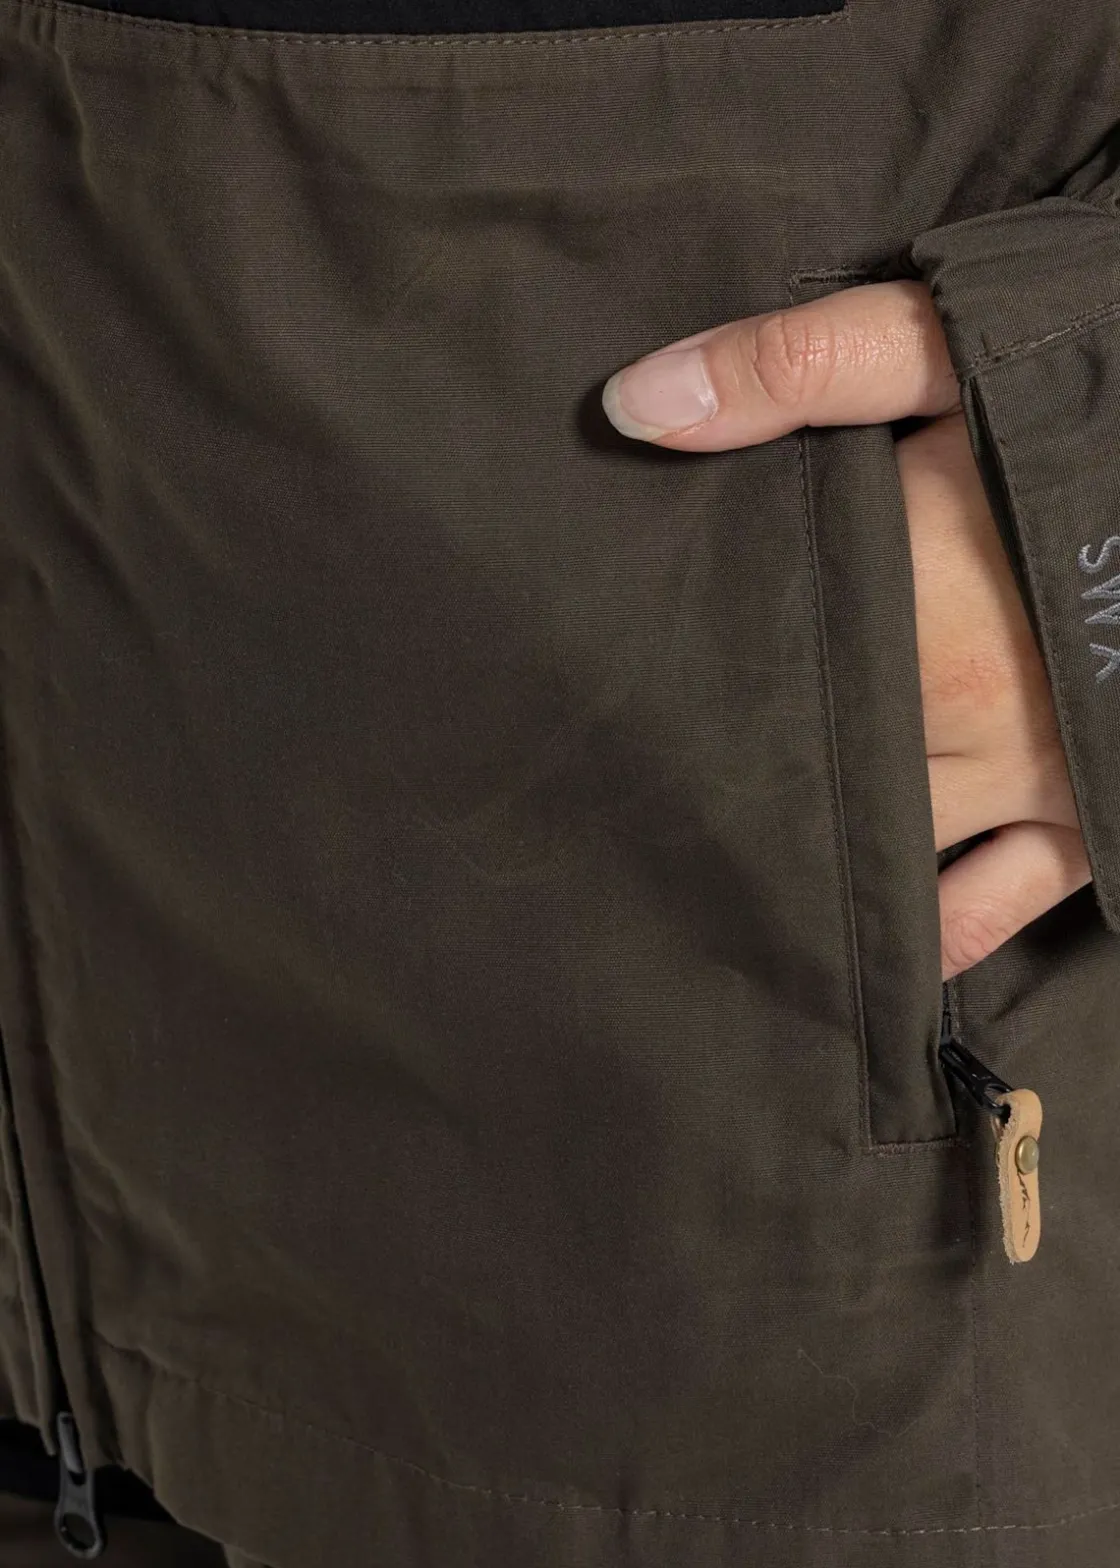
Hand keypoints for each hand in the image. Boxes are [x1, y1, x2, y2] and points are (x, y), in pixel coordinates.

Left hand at [601, 282, 1091, 979]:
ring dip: (810, 868)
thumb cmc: (1113, 387)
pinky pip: (1001, 906)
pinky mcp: (1095, 811)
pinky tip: (876, 952)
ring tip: (714, 889)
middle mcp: (961, 714)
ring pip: (887, 853)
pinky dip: (936, 934)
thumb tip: (633, 407)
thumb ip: (800, 366)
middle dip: (727, 783)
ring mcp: (1032, 776)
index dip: (674, 697)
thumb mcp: (958, 336)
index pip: (758, 671)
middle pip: (809, 774)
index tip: (605, 716)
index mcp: (913, 599)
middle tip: (630, 809)